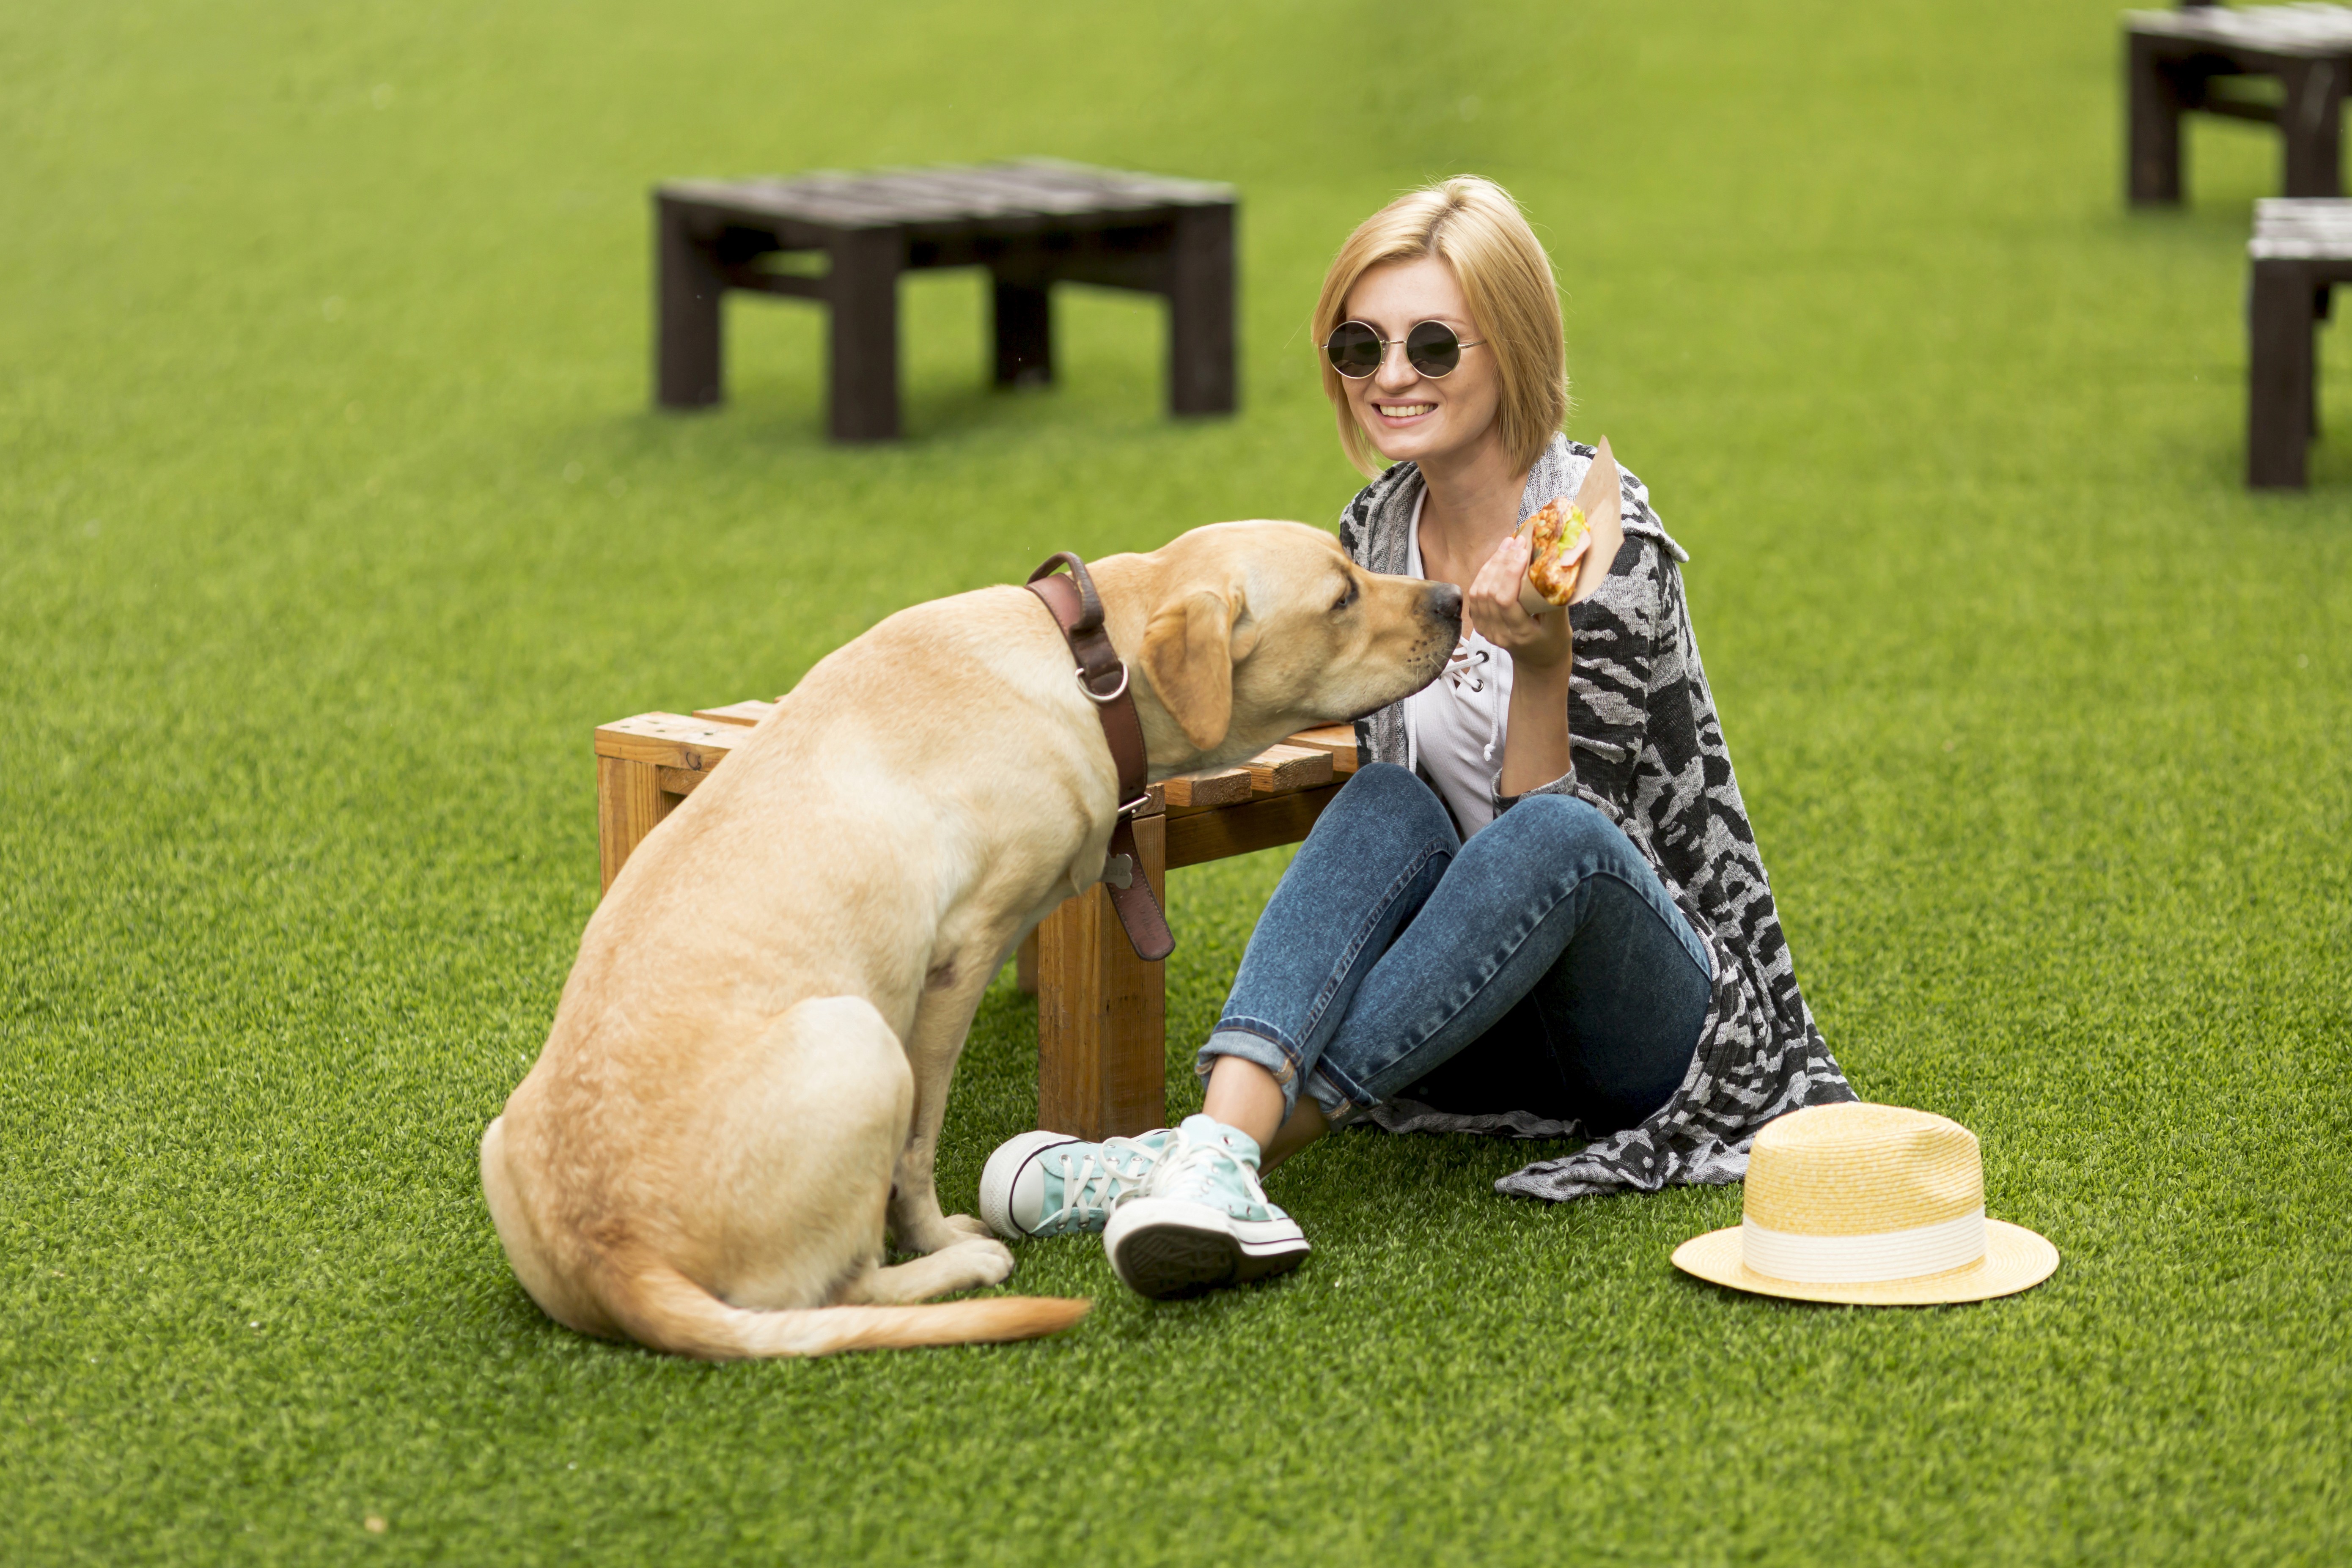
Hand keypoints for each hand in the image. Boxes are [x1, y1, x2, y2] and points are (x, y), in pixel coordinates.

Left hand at [1466, 532, 1582, 674]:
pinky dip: (1485, 574)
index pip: (1505, 600)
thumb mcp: (1560, 624)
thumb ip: (1555, 598)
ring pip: (1479, 591)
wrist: (1538, 663)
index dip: (1511, 572)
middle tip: (1516, 541)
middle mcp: (1498, 632)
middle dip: (1502, 563)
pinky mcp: (1480, 622)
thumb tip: (1556, 564)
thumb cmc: (1553, 643)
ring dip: (1492, 565)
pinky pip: (1476, 594)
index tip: (1523, 549)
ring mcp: (1486, 629)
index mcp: (1519, 634)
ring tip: (1507, 546)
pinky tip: (1497, 559)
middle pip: (1489, 592)